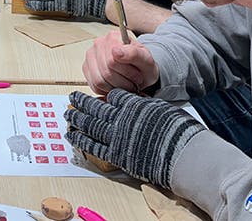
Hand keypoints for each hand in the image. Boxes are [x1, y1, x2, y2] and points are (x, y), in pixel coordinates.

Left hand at [64, 90, 204, 188]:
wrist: (184, 155)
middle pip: (96, 108)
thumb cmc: (178, 131)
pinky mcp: (116, 155)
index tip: (98, 95)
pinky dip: (81, 140)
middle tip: (72, 98)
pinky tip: (72, 135)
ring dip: (77, 119)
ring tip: (68, 115)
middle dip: (82, 102)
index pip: (114, 96)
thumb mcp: (163, 109)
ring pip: (90, 125)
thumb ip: (145, 105)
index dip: (106, 95)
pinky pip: (93, 146)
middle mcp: (121, 119)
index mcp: (134, 105)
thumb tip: (136, 102)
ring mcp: (117, 137)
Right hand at [83, 32, 158, 94]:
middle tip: (132, 81)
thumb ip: (134, 54)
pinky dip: (106, 90)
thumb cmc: (142, 65)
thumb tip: (116, 51)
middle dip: (122, 82)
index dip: (127, 73)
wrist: (139, 71)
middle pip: (106, 72)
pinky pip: (94, 86)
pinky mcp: (86, 68)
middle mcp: (99, 43)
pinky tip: (115, 85)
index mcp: (114, 37)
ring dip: (114, 87)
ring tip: (125, 84)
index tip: (137, 75)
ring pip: (99, 81)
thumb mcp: (146, 60)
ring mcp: (90, 56)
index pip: (112, 61)